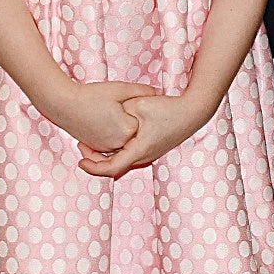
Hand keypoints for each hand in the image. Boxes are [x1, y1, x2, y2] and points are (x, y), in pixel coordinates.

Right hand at [35, 77, 147, 152]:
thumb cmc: (91, 96)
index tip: (135, 100)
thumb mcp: (120, 89)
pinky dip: (112, 133)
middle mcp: (117, 144)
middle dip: (133, 120)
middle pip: (134, 132)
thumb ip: (142, 92)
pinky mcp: (95, 146)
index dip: (141, 109)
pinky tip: (107, 119)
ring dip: (123, 129)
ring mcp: (105, 147)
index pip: (144, 121)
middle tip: (127, 107)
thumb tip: (159, 93)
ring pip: (122, 139)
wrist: (63, 104)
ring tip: (114, 112)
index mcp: (127, 130)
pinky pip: (110, 142)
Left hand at [83, 84, 213, 177]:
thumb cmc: (169, 109)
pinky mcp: (153, 148)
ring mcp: (150, 153)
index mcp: (139, 150)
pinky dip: (117, 150)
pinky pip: (131, 154)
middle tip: (82, 147)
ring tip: (92, 144)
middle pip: (115, 167)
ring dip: (107, 155)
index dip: (93, 167)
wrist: (194, 111)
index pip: (111, 168)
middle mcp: (144, 156)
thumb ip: (120, 111)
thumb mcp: (139, 105)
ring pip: (123, 161)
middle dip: (96, 160)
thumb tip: (106, 116)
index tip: (80, 160)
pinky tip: (111, 139)